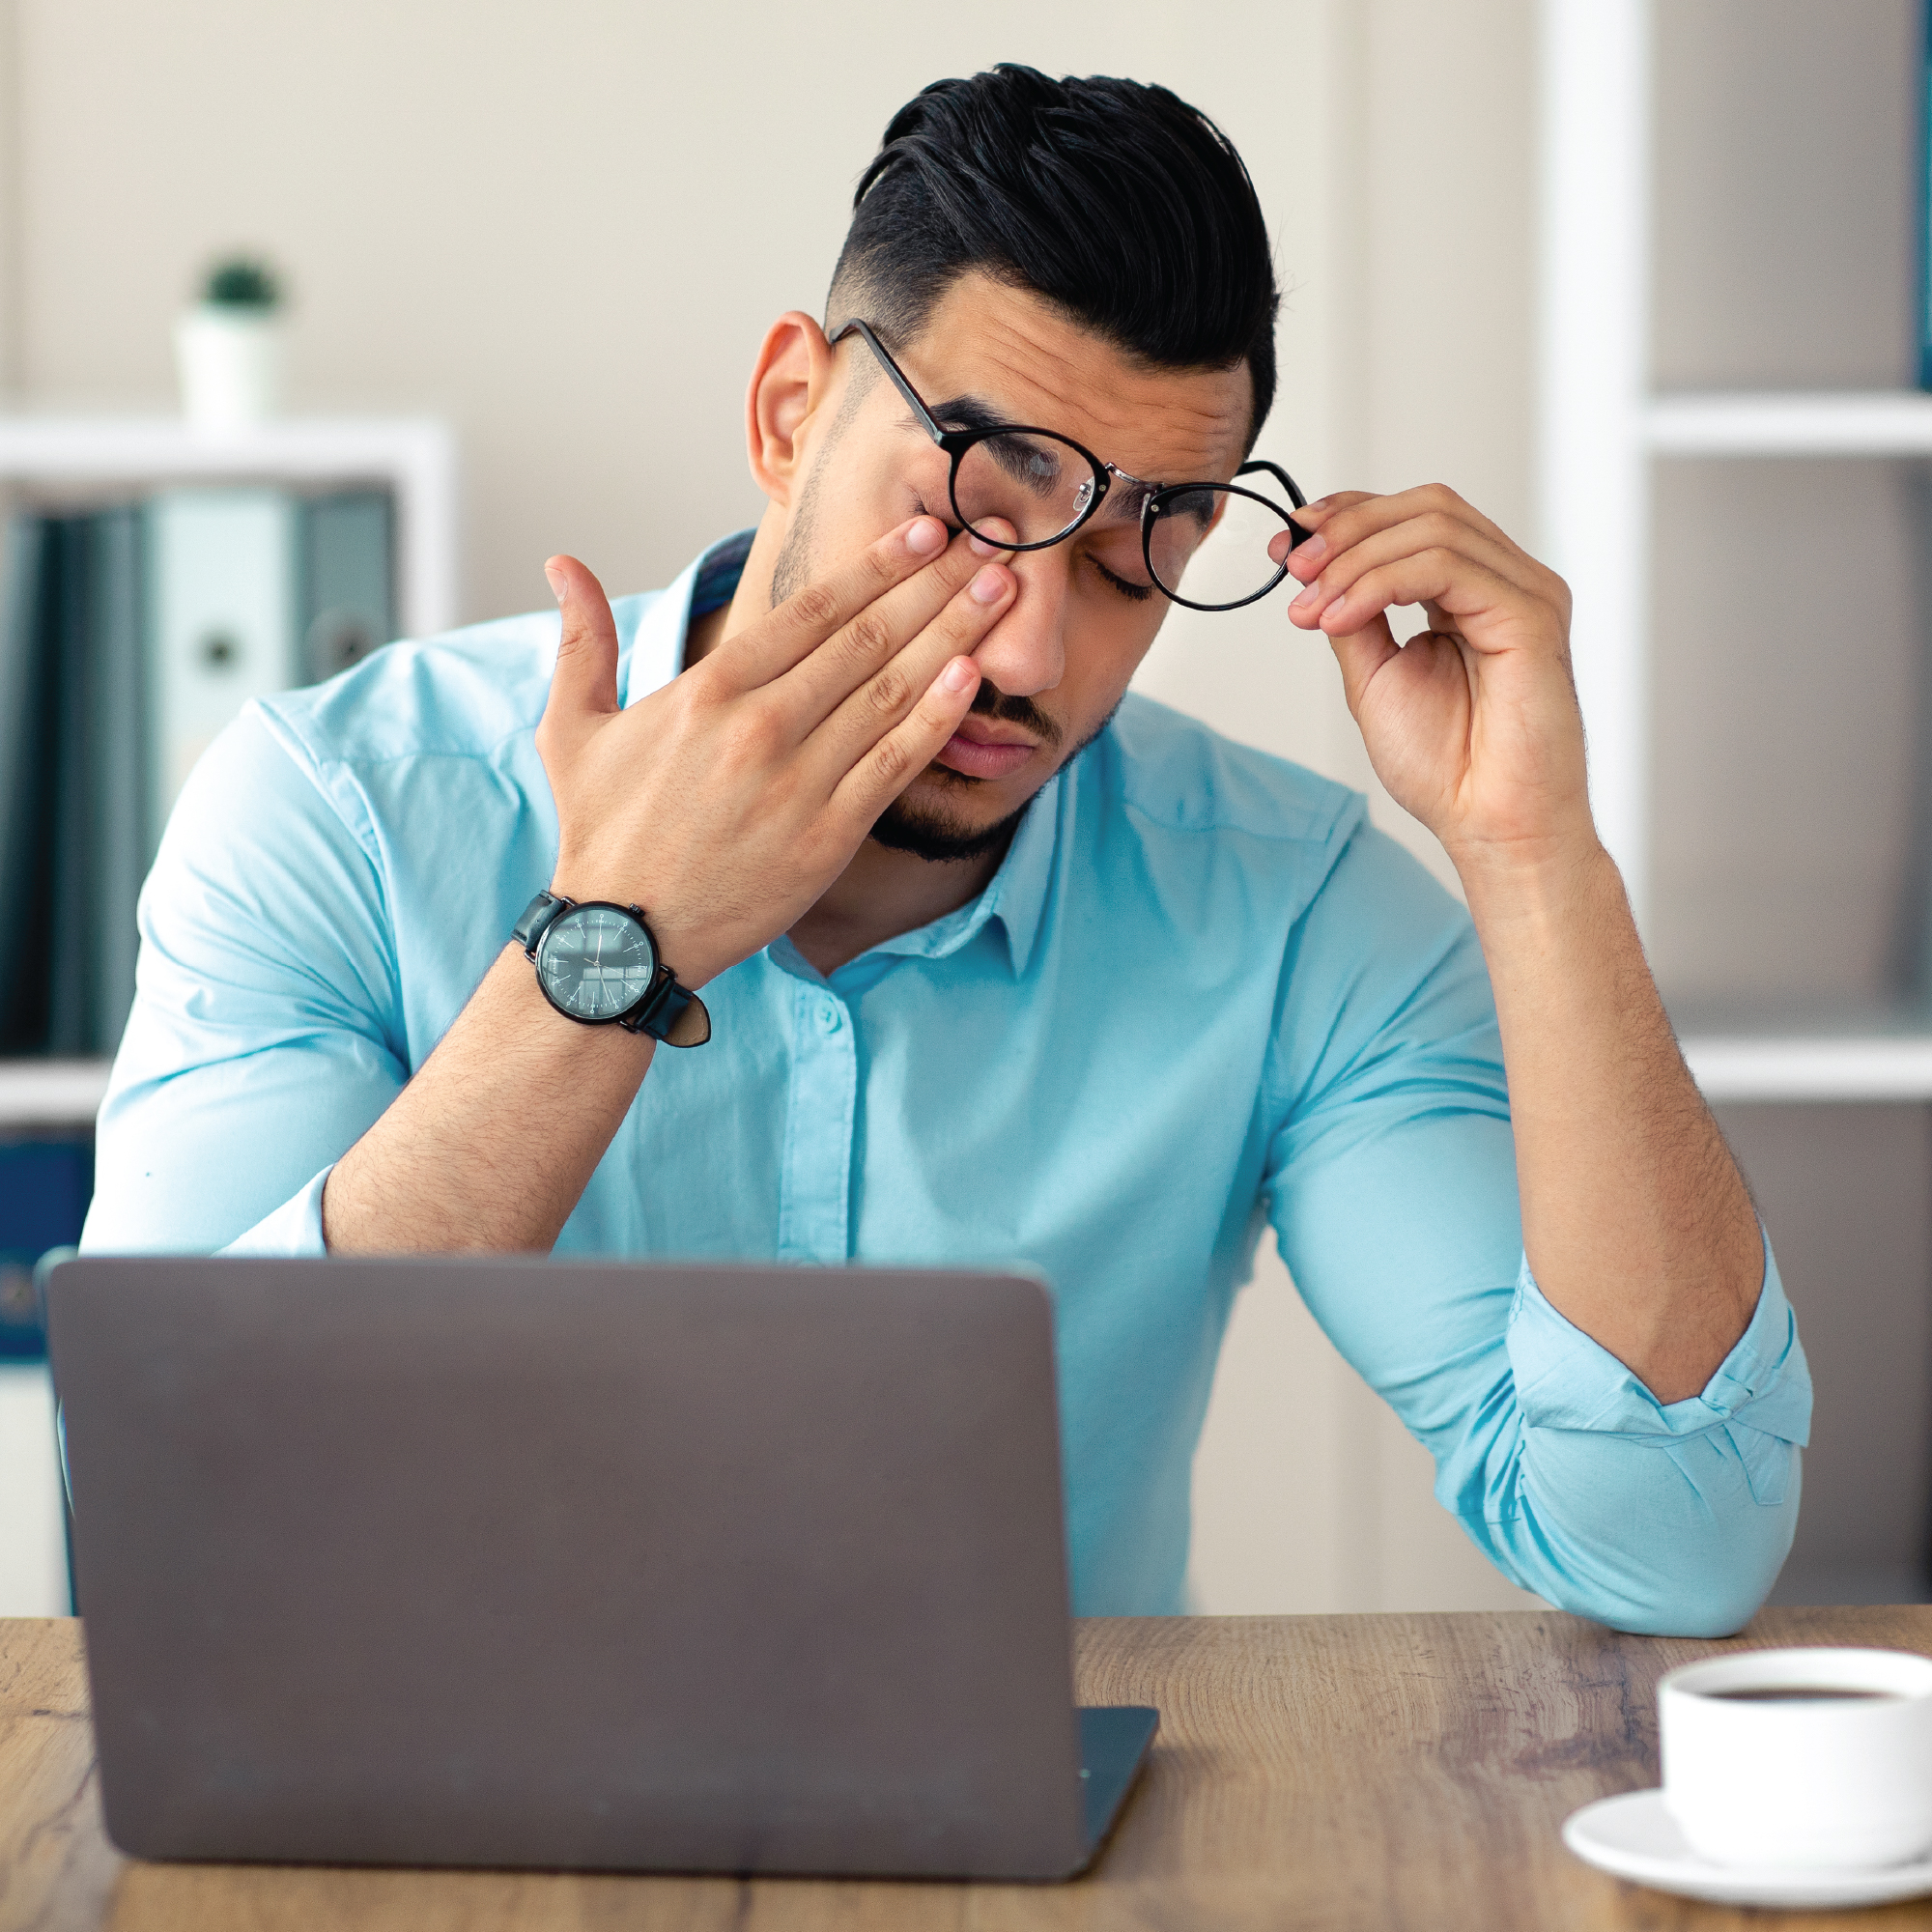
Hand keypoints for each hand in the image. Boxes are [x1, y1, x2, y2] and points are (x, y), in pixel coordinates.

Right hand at [535, 517, 1010, 985]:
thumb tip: (561, 563)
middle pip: (866, 638)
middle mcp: (759, 726)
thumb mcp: (574, 727)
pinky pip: (894, 765)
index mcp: (708, 691)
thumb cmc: (603, 831)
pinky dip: (936, 717)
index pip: (811, 610)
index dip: (877, 565)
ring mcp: (797, 782)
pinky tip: (972, 676)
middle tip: (991, 543)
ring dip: (953, 635)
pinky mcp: (826, 837)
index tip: (927, 532)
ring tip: (1002, 592)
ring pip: (891, 692)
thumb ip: (583, 640)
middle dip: (935, 584)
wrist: (623, 936)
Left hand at [1273, 486, 1590, 872]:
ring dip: (1355, 560)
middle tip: (1293, 566)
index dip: (1346, 516)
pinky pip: (1447, 566)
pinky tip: (1342, 616)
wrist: (1487, 824)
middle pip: (1425, 506)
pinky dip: (1381, 582)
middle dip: (1346, 529)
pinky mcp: (1531, 613)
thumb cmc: (1446, 766)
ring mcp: (1525, 592)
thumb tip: (1315, 568)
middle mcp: (1505, 581)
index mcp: (1472, 591)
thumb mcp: (1373, 676)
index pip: (1412, 518)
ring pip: (1433, 526)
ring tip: (1313, 607)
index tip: (1286, 543)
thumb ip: (1353, 616)